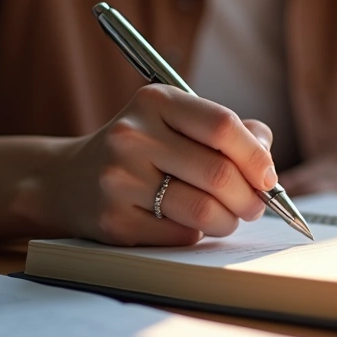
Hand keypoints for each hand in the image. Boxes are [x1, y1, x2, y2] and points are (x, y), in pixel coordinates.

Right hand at [21, 85, 276, 245]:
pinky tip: (188, 224)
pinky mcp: (113, 221)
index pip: (222, 126)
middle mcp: (132, 136)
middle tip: (255, 206)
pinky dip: (197, 234)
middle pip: (219, 174)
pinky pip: (181, 235)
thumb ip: (227, 132)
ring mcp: (119, 179)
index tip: (269, 177)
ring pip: (204, 211)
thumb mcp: (176, 122)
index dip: (256, 156)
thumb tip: (266, 156)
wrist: (67, 180)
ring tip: (227, 217)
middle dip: (250, 198)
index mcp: (155, 101)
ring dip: (229, 220)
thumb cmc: (142, 150)